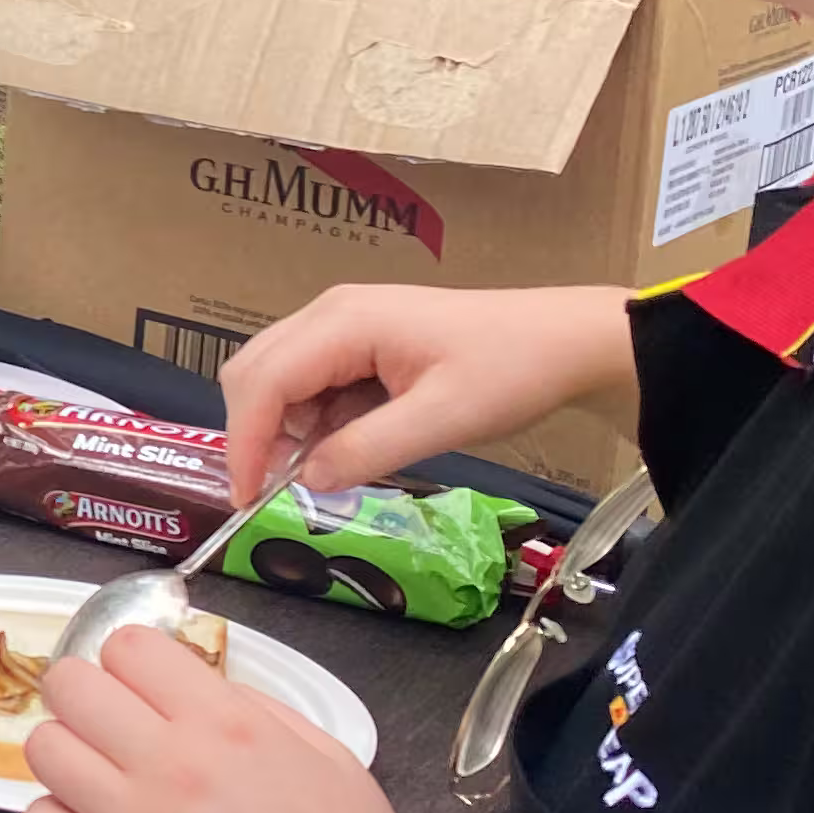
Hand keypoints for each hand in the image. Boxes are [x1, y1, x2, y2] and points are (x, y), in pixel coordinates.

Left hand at [20, 626, 445, 812]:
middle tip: (111, 722)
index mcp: (227, 725)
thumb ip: (257, 709)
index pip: (128, 646)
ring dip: (66, 753)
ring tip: (98, 775)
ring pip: (44, 751)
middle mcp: (171, 765)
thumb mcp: (328, 756)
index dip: (132, 658)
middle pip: (70, 687)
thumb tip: (199, 687)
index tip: (144, 682)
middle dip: (85, 693)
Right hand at [219, 281, 636, 500]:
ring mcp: (345, 323)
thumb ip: (367, 450)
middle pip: (255, 372)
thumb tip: (306, 482)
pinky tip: (347, 445)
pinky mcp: (361, 340)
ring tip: (325, 470)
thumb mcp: (443, 420)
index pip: (263, 382)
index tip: (247, 499)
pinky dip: (315, 420)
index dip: (245, 443)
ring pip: (279, 378)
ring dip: (287, 428)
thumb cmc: (511, 371)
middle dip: (255, 434)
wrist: (567, 341)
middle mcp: (331, 313)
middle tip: (274, 491)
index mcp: (344, 322)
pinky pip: (313, 381)